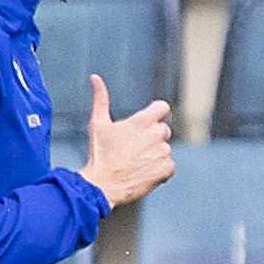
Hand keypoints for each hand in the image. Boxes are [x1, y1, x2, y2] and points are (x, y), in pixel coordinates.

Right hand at [78, 74, 174, 207]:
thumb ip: (100, 99)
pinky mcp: (167, 168)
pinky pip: (168, 165)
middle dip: (151, 136)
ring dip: (153, 153)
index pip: (163, 107)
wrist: (103, 185)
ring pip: (164, 148)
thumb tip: (95, 77)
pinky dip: (158, 168)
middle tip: (132, 147)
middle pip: (163, 129)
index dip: (156, 112)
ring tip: (133, 161)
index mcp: (142, 122)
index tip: (147, 121)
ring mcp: (163, 152)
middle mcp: (156, 135)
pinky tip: (142, 171)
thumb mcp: (97, 123)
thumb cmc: (99, 154)